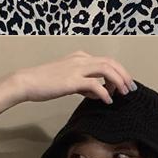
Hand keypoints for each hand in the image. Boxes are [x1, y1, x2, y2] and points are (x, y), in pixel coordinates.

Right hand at [17, 51, 136, 105]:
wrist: (27, 82)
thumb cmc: (45, 82)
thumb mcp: (68, 78)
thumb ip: (83, 83)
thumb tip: (97, 92)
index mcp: (80, 57)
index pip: (107, 60)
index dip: (119, 71)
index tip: (125, 83)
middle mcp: (80, 59)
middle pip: (110, 62)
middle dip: (124, 75)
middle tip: (130, 88)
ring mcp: (76, 68)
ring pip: (106, 70)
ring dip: (118, 81)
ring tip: (123, 93)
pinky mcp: (71, 80)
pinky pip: (95, 84)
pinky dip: (104, 92)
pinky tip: (107, 101)